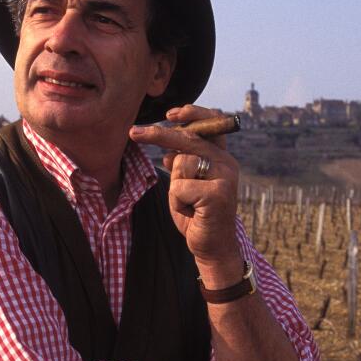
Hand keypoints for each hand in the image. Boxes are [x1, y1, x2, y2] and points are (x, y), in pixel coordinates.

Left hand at [128, 106, 243, 285]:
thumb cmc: (197, 215)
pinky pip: (181, 187)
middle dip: (158, 134)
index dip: (193, 113)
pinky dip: (178, 203)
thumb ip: (182, 165)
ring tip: (188, 204)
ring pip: (181, 164)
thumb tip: (167, 153)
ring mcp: (225, 178)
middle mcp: (227, 164)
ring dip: (175, 187)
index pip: (211, 125)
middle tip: (133, 132)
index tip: (170, 114)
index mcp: (222, 158)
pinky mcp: (218, 194)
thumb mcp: (186, 185)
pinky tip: (192, 213)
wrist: (213, 248)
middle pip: (189, 138)